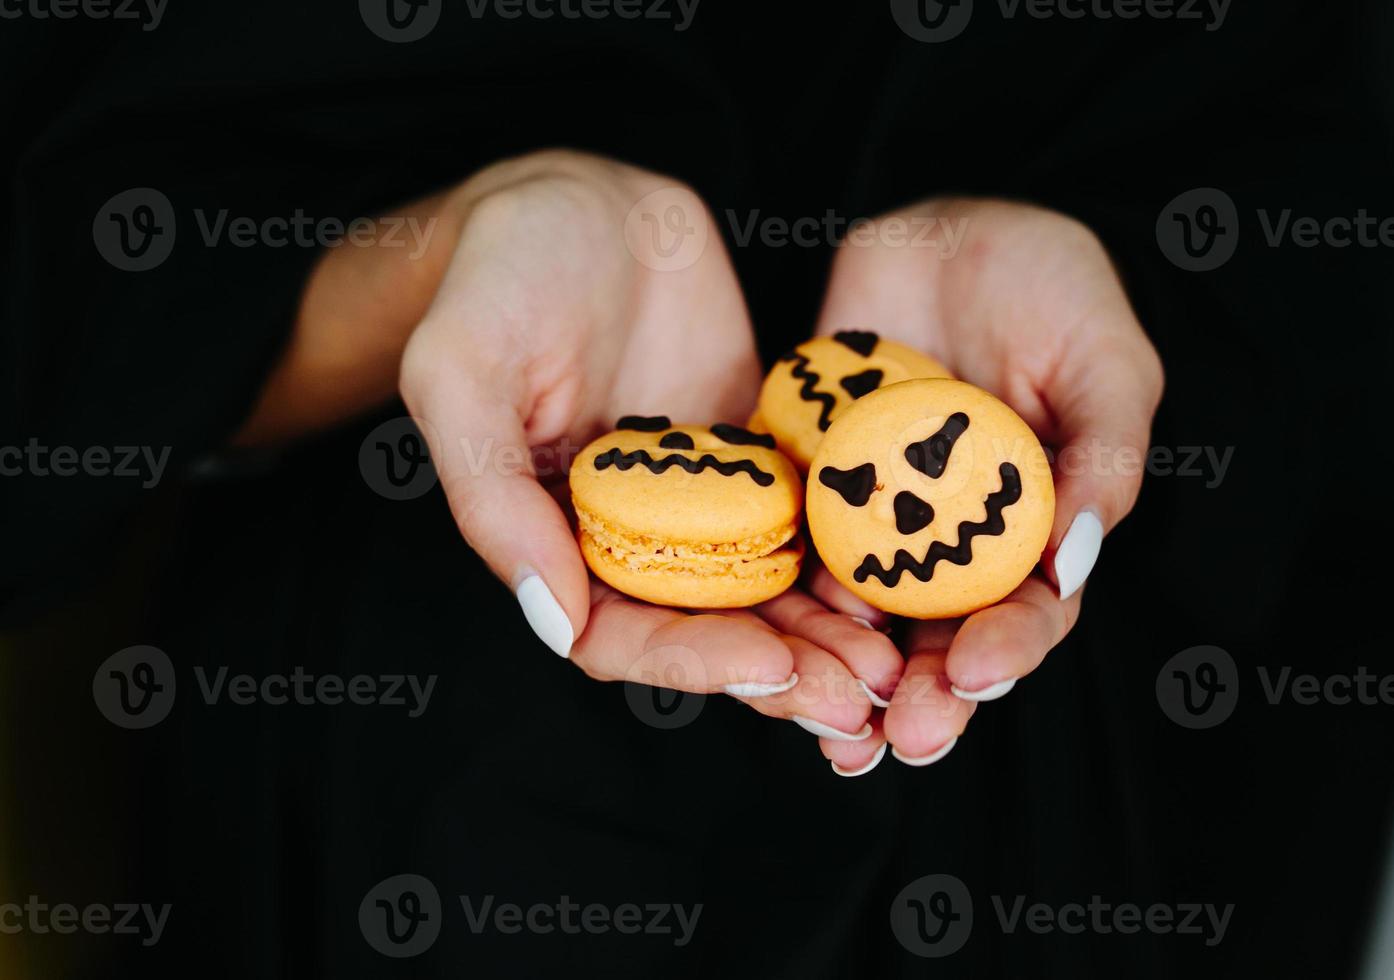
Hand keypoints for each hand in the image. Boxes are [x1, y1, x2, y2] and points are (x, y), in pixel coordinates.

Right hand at [397, 151, 872, 735]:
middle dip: (780, 672)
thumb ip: (491, 497)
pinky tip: (902, 583)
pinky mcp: (756, 460)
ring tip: (894, 668)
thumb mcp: (463, 372)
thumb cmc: (498, 275)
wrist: (580, 201)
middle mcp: (630, 536)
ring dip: (825, 638)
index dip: (692, 662)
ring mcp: (700, 502)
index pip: (618, 636)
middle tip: (861, 698)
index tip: (768, 666)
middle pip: (706, 632)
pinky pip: (806, 523)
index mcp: (551, 537)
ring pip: (765, 594)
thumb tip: (551, 620)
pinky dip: (848, 562)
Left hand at [802, 199, 1163, 769]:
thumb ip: (1104, 458)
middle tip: (902, 738)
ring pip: (858, 613)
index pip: (1026, 611)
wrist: (954, 230)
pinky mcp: (812, 482)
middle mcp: (951, 540)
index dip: (1008, 649)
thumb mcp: (1106, 363)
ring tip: (830, 724)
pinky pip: (788, 545)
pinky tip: (761, 634)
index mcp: (1033, 529)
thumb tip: (1075, 561)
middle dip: (925, 694)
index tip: (979, 674)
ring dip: (843, 671)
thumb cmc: (1054, 289)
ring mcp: (878, 516)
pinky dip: (775, 595)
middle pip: (938, 637)